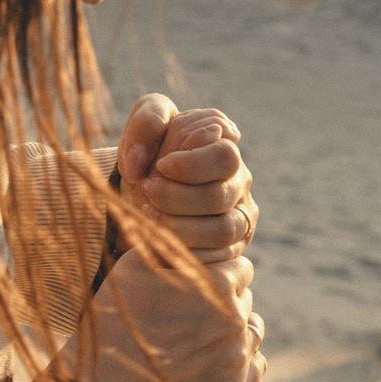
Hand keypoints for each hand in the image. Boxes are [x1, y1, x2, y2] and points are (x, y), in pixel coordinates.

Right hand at [85, 251, 265, 381]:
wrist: (106, 376)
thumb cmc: (116, 314)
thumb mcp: (136, 263)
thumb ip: (173, 244)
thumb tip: (183, 226)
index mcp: (219, 283)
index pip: (240, 269)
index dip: (218, 274)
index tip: (197, 285)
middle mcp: (235, 318)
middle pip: (245, 299)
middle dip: (224, 301)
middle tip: (191, 313)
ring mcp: (237, 354)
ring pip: (252, 330)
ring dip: (234, 330)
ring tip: (201, 336)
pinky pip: (256, 365)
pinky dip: (241, 361)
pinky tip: (213, 359)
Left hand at [115, 94, 256, 263]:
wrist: (141, 192)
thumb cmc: (148, 153)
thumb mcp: (143, 125)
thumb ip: (148, 122)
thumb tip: (157, 152)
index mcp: (226, 148)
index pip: (225, 156)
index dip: (191, 164)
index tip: (160, 166)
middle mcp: (239, 184)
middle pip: (219, 196)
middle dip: (177, 197)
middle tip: (147, 190)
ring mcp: (239, 219)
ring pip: (221, 231)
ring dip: (179, 226)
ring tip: (148, 214)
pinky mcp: (229, 250)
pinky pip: (215, 259)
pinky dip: (183, 251)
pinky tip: (157, 238)